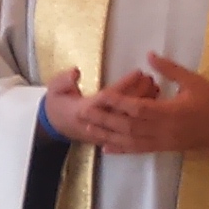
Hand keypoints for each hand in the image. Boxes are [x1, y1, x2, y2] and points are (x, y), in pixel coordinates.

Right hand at [39, 66, 159, 146]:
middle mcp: (99, 122)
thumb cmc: (57, 105)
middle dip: (141, 93)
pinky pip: (131, 127)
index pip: (110, 97)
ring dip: (144, 104)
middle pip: (125, 109)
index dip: (125, 85)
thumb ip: (63, 81)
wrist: (54, 126)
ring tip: (155, 87)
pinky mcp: (111, 135)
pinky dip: (142, 117)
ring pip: (131, 119)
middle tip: (151, 78)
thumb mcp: (53, 90)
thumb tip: (75, 72)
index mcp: (85, 109)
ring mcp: (106, 131)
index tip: (139, 72)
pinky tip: (152, 104)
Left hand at [84, 53, 208, 154]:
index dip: (118, 102)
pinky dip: (122, 149)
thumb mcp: (194, 80)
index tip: (101, 95)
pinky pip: (140, 150)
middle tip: (84, 113)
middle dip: (105, 120)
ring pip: (131, 140)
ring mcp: (163, 141)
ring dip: (108, 135)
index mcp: (170, 112)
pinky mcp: (165, 148)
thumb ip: (170, 69)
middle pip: (128, 126)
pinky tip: (107, 148)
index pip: (138, 108)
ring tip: (88, 129)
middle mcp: (163, 129)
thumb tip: (149, 55)